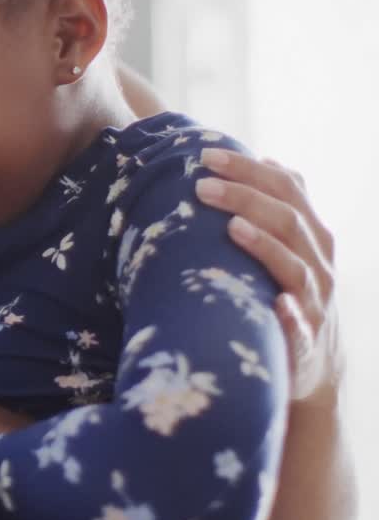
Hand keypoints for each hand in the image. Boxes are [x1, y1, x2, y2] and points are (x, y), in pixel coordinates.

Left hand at [195, 149, 340, 403]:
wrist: (314, 364)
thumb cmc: (285, 290)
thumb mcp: (287, 246)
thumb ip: (275, 207)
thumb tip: (265, 159)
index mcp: (311, 235)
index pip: (287, 188)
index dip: (250, 169)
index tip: (206, 154)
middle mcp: (318, 263)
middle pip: (289, 220)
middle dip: (246, 197)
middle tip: (201, 184)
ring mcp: (315, 303)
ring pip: (297, 267)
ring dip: (265, 245)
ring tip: (232, 228)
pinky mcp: (306, 342)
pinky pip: (302, 327)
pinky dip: (292, 314)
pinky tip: (277, 304)